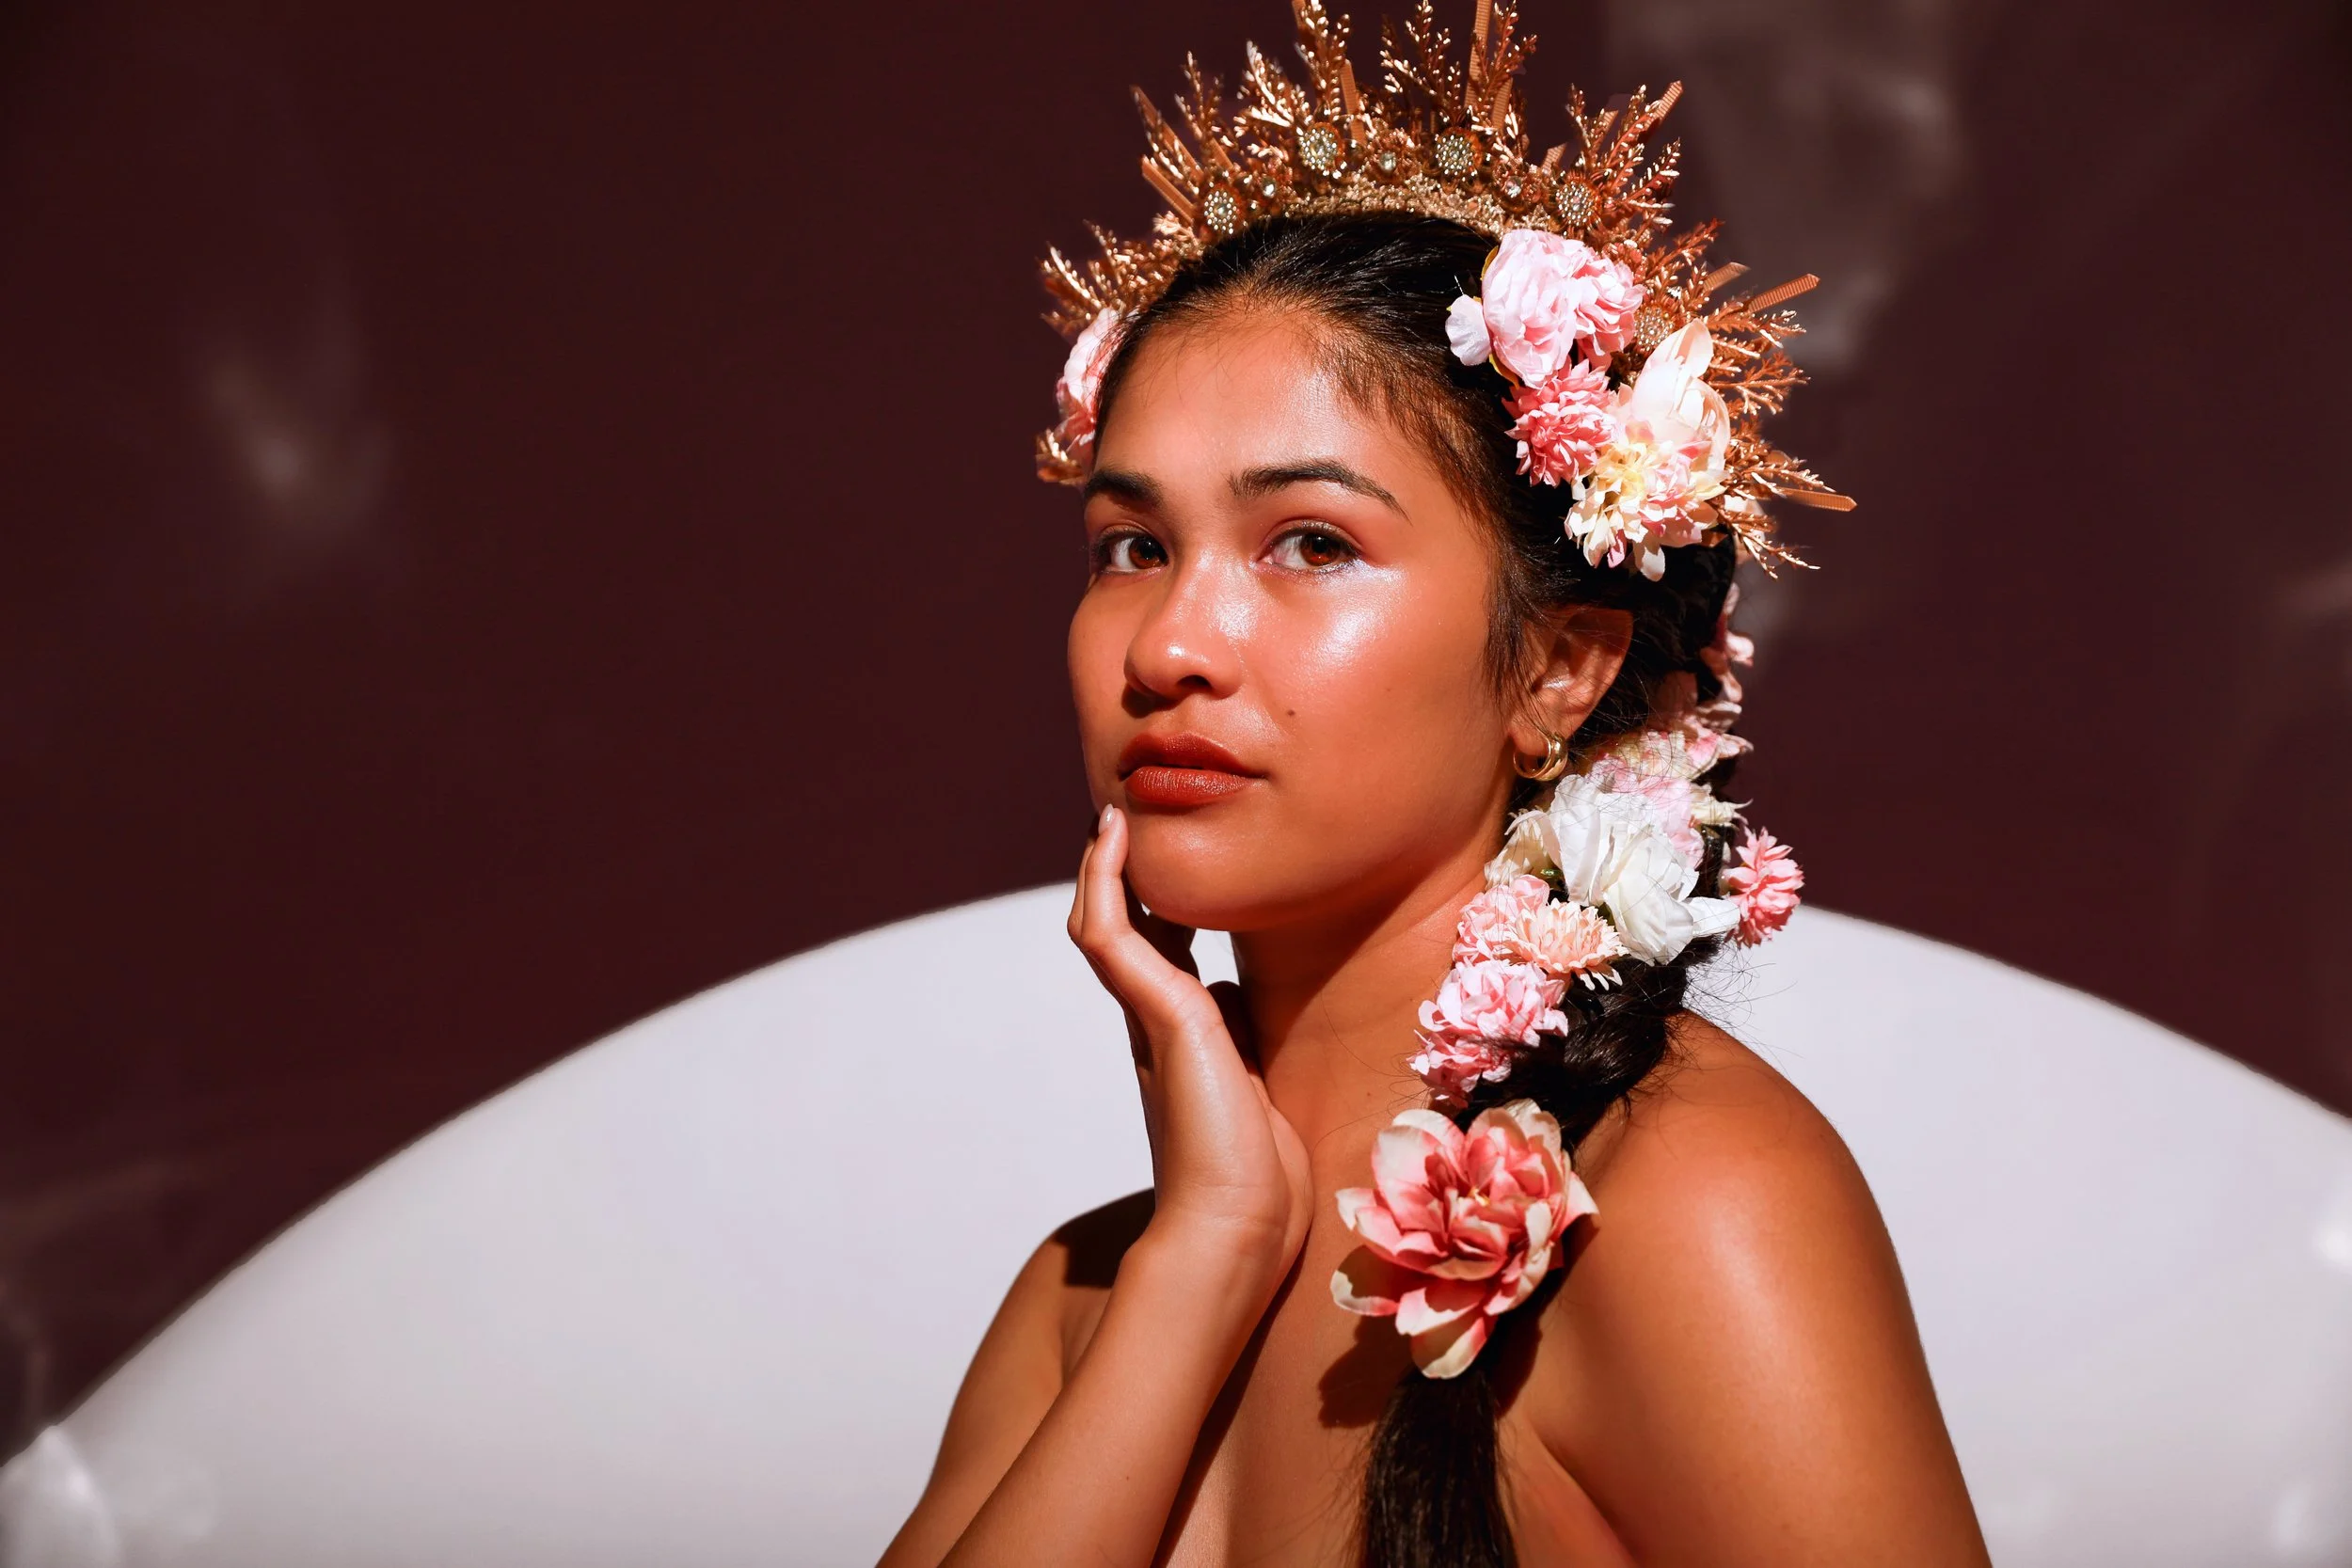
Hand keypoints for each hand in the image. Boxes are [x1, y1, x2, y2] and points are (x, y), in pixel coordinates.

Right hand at [1068, 806, 1312, 1286]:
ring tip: (1110, 820)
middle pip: (1120, 936)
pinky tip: (1115, 840)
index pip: (1155, 960)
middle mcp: (1152, 1028)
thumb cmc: (1258, 1180)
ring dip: (1104, 872)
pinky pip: (1110, 935)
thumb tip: (1237, 996)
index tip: (1157, 863)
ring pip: (1103, 929)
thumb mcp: (1255, 1088)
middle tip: (1117, 827)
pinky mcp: (1158, 1016)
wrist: (1239, 1229)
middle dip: (1119, 881)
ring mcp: (1148, 1021)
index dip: (1152, 907)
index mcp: (1177, 1044)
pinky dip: (1107, 883)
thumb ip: (1242, 1041)